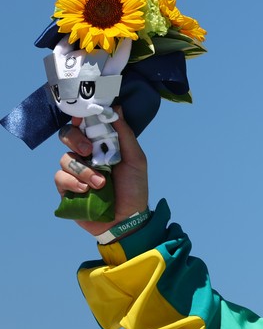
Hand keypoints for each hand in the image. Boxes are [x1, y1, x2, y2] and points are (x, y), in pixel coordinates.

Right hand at [54, 107, 148, 236]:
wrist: (128, 220)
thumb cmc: (134, 189)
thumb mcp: (135, 160)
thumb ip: (125, 134)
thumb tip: (116, 107)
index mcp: (101, 146)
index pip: (84, 125)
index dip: (80, 118)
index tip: (82, 118)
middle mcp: (85, 156)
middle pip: (67, 136)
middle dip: (75, 139)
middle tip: (87, 151)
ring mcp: (74, 173)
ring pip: (64, 158)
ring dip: (84, 171)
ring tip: (101, 184)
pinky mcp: (66, 189)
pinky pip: (60, 178)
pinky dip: (74, 183)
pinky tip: (88, 191)